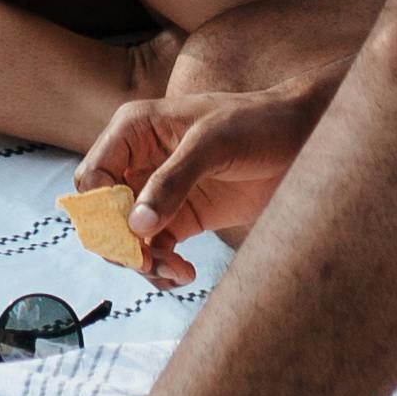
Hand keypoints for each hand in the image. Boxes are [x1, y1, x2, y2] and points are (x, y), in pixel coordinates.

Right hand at [77, 76, 330, 275]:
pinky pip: (155, 250)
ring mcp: (160, 192)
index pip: (94, 177)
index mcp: (135, 130)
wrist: (302, 139)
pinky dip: (161, 268)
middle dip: (121, 243)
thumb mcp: (212, 143)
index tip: (129, 235)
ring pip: (127, 239)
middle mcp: (140, 161)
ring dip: (143, 262)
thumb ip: (173, 181)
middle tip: (150, 261)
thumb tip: (136, 227)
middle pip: (104, 215)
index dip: (101, 211)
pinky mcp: (183, 217)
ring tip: (177, 270)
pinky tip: (185, 273)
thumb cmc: (257, 123)